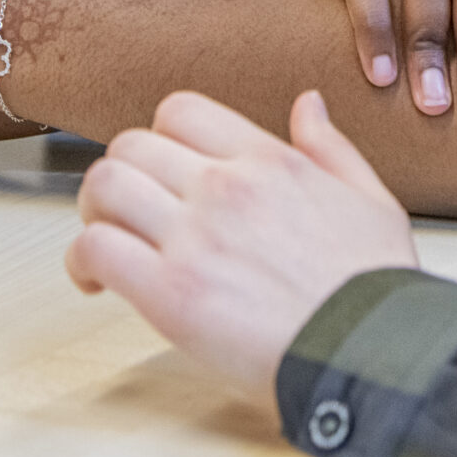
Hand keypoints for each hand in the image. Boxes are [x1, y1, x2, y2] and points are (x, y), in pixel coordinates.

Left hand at [68, 89, 416, 403]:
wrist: (373, 352)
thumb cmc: (373, 288)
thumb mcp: (370, 198)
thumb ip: (331, 147)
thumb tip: (309, 104)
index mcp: (270, 161)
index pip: (182, 110)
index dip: (162, 137)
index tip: (164, 169)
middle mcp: (226, 187)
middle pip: (132, 144)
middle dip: (123, 174)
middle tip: (127, 209)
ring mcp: (195, 237)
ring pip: (105, 185)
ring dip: (95, 210)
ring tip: (107, 238)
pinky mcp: (171, 293)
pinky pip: (96, 248)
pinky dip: (83, 261)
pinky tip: (97, 281)